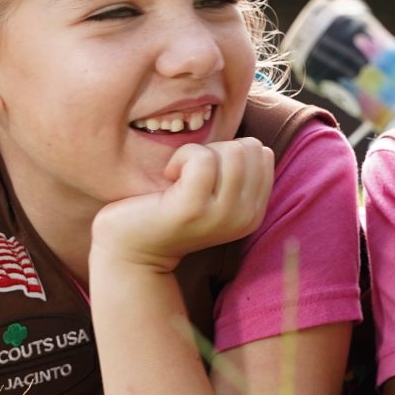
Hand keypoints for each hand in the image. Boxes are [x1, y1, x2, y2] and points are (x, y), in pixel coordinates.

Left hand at [91, 137, 273, 272]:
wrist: (132, 250)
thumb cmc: (168, 210)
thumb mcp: (216, 195)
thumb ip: (237, 173)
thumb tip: (252, 144)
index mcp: (253, 212)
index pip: (262, 153)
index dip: (230, 151)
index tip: (205, 171)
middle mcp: (246, 217)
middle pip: (249, 148)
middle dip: (216, 149)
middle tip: (190, 172)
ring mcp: (222, 215)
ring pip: (231, 151)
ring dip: (198, 153)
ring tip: (180, 174)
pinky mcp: (194, 209)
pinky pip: (202, 159)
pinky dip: (182, 156)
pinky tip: (169, 175)